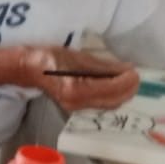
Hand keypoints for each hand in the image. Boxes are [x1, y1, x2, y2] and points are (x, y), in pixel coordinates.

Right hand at [23, 47, 141, 111]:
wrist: (28, 69)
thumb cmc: (50, 58)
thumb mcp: (78, 57)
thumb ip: (103, 66)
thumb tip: (126, 69)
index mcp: (77, 89)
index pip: (111, 89)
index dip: (127, 82)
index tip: (135, 72)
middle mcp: (77, 102)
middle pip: (113, 102)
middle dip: (128, 90)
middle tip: (136, 76)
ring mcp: (76, 107)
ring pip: (109, 105)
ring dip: (122, 94)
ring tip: (128, 80)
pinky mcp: (76, 106)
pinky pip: (101, 104)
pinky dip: (112, 95)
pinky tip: (114, 84)